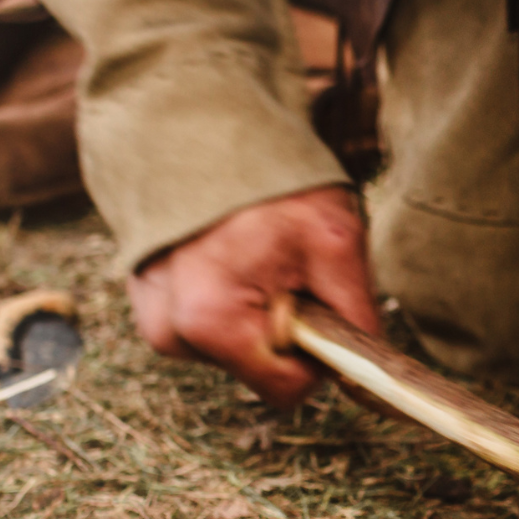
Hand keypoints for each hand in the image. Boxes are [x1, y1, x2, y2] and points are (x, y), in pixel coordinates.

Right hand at [128, 186, 379, 410]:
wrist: (204, 128)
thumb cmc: (271, 182)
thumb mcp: (335, 242)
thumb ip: (357, 318)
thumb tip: (373, 379)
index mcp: (211, 322)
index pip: (286, 390)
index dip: (316, 357)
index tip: (318, 304)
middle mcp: (170, 332)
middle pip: (257, 368)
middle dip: (283, 328)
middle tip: (284, 268)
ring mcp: (151, 318)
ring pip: (232, 349)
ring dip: (254, 313)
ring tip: (256, 255)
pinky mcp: (145, 303)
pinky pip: (204, 327)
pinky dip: (227, 300)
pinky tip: (230, 257)